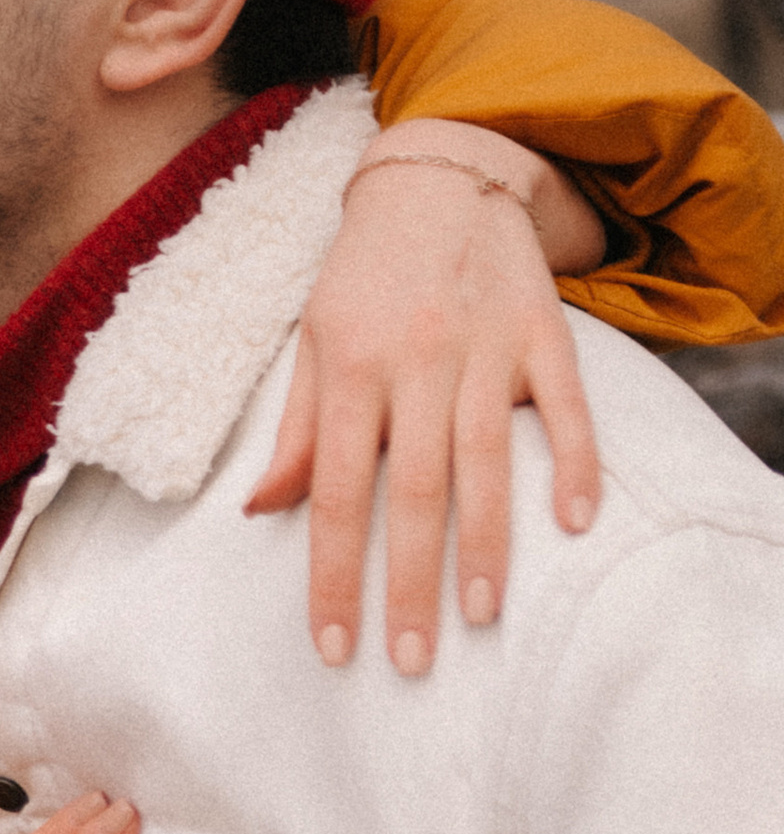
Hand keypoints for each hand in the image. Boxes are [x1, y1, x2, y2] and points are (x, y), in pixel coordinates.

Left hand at [246, 121, 604, 675]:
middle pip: (413, 491)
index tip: (335, 644)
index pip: (337, 494)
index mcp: (348, 370)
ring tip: (482, 614)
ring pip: (485, 459)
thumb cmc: (363, 275)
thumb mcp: (311, 341)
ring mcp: (485, 346)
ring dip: (487, 543)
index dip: (333, 575)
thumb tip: (261, 512)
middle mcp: (416, 360)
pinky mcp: (543, 331)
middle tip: (412, 658)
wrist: (437, 175)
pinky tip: (573, 522)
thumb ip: (295, 432)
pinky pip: (567, 406)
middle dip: (409, 584)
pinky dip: (573, 462)